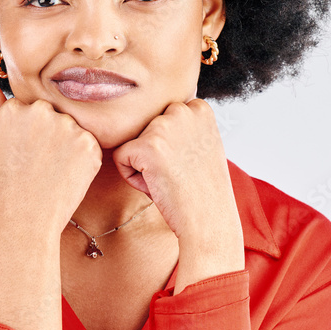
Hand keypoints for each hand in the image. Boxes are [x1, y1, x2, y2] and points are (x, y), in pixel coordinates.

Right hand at [0, 79, 102, 233]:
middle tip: (39, 162)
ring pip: (72, 127)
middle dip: (49, 133)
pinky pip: (89, 143)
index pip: (29, 109)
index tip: (25, 152)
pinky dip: (82, 157)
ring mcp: (67, 126)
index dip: (28, 133)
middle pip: (51, 114)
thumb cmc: (6, 182)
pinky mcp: (89, 143)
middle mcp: (41, 111)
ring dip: (67, 143)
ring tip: (52, 169)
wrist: (26, 217)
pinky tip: (66, 173)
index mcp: (15, 108)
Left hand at [112, 98, 244, 290]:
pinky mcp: (146, 146)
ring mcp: (163, 126)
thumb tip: (154, 114)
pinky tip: (157, 185)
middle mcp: (181, 110)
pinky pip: (120, 158)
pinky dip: (132, 177)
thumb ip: (182, 124)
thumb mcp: (202, 144)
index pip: (160, 117)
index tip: (189, 162)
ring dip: (143, 164)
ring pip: (132, 142)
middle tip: (178, 172)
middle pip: (144, 128)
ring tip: (169, 178)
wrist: (210, 222)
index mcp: (198, 107)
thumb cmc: (203, 189)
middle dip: (153, 152)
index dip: (169, 145)